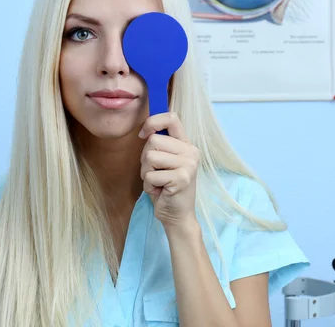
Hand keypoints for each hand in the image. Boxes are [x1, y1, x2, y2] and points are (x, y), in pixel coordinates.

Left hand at [139, 112, 199, 227]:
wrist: (177, 215)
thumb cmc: (166, 187)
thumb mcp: (163, 161)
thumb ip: (160, 144)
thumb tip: (146, 129)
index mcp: (187, 144)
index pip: (171, 118)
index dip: (152, 121)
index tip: (143, 134)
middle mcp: (191, 151)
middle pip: (153, 140)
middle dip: (145, 158)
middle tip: (155, 172)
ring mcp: (188, 164)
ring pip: (150, 157)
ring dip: (147, 173)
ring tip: (158, 181)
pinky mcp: (182, 178)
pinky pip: (151, 175)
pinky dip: (149, 185)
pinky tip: (161, 190)